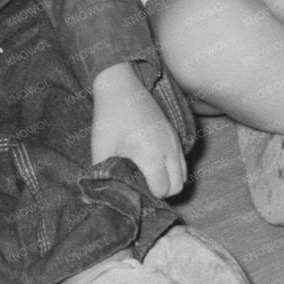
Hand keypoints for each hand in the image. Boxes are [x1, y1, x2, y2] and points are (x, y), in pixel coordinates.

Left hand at [91, 62, 187, 196]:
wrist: (121, 88)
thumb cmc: (109, 120)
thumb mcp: (101, 151)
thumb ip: (106, 177)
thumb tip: (108, 196)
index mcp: (150, 154)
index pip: (162, 190)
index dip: (148, 194)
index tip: (134, 189)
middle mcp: (168, 148)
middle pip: (178, 186)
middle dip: (161, 191)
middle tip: (141, 186)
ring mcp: (174, 140)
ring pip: (183, 174)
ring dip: (168, 180)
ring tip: (147, 176)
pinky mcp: (175, 134)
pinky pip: (181, 161)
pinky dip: (172, 169)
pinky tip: (153, 164)